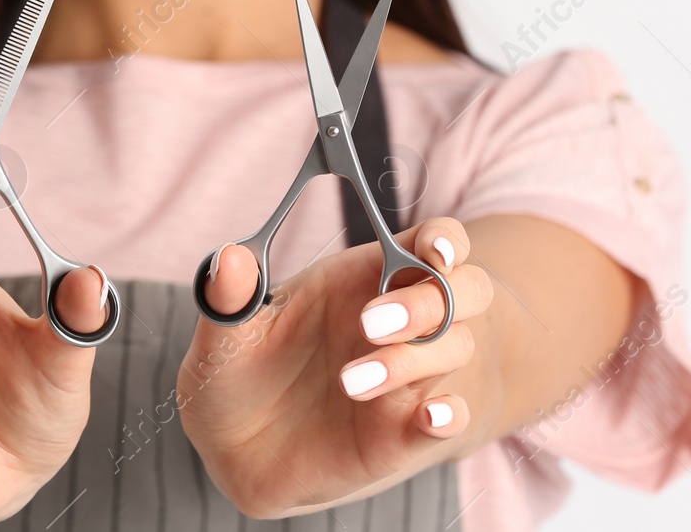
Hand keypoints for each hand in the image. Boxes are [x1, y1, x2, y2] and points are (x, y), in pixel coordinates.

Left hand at [179, 218, 497, 517]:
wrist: (235, 451)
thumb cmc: (242, 371)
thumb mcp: (228, 333)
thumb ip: (231, 296)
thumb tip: (229, 256)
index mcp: (364, 277)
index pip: (430, 242)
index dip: (444, 240)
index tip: (433, 249)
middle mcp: (400, 321)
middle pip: (462, 289)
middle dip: (428, 300)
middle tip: (369, 324)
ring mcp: (409, 376)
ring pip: (455, 347)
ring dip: (412, 359)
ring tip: (349, 380)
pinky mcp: (405, 431)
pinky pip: (450, 417)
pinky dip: (448, 415)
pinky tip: (428, 416)